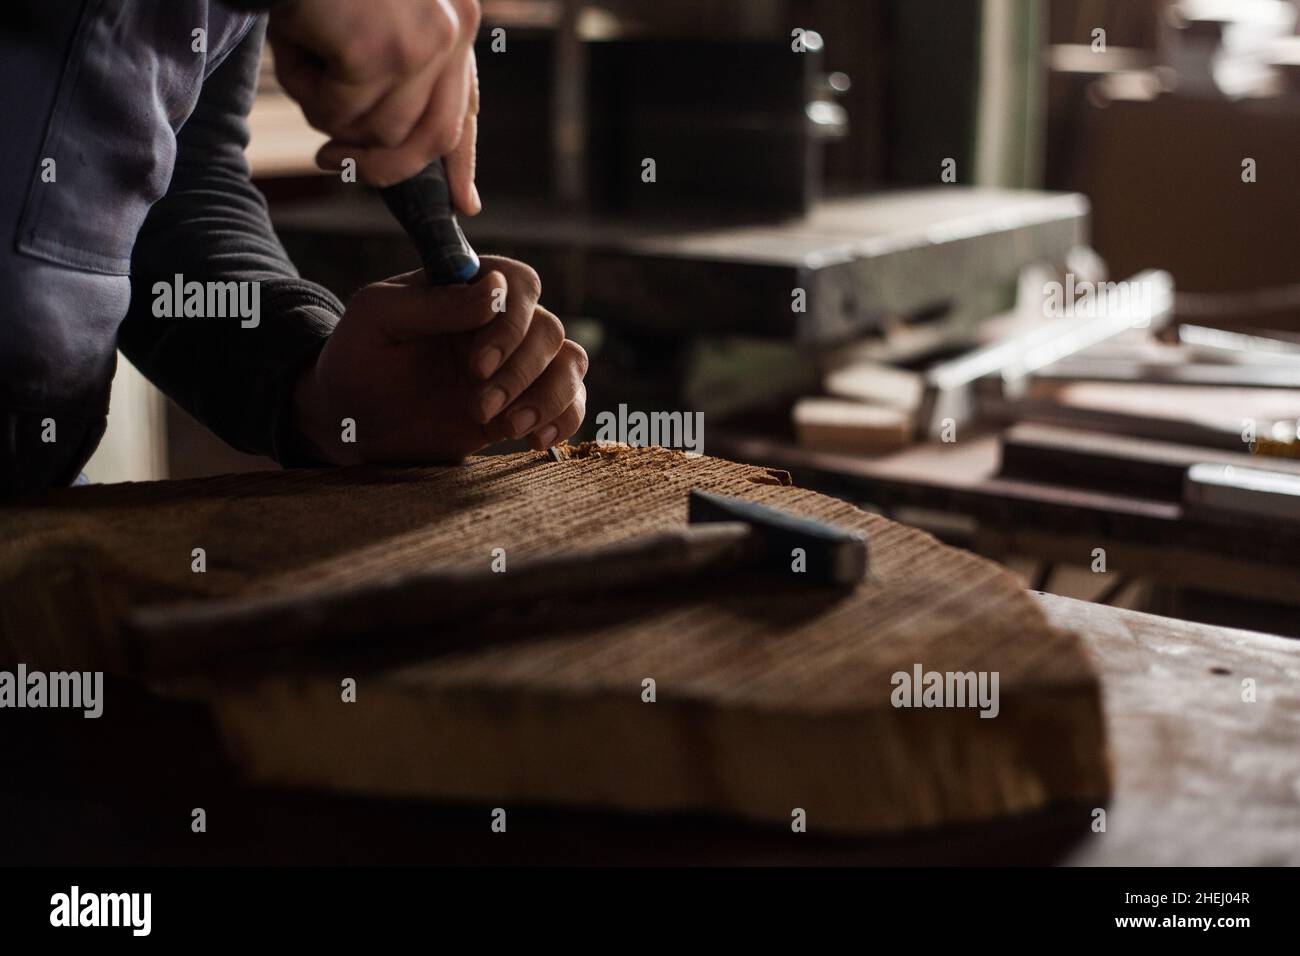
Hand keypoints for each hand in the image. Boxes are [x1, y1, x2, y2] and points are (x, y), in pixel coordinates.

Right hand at [269, 0, 480, 211]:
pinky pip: (338, 112)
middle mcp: (453, 29)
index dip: (463, 158)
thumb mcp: (365, 17)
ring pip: (379, 130)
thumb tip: (380, 145)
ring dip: (327, 111)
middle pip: (432, 137)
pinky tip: (294, 43)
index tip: (465, 203)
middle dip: (382, 165)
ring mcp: (423, 41)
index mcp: (455, 14)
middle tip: (330, 162)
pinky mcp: (381, 51)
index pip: (464, 102)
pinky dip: (305, 89)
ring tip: (301, 56)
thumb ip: (387, 73)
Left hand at [291, 257, 587, 464]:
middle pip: (548, 328)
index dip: (511, 322)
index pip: (520, 283)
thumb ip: (434, 303)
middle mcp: (498, 323)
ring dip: (549, 396)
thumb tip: (495, 289)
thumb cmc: (357, 358)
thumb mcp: (378, 319)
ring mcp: (514, 364)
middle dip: (520, 372)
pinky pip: (569, 401)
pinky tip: (535, 439)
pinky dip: (566, 418)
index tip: (476, 364)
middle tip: (478, 405)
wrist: (351, 421)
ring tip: (509, 428)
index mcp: (467, 288)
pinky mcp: (520, 405)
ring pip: (570, 362)